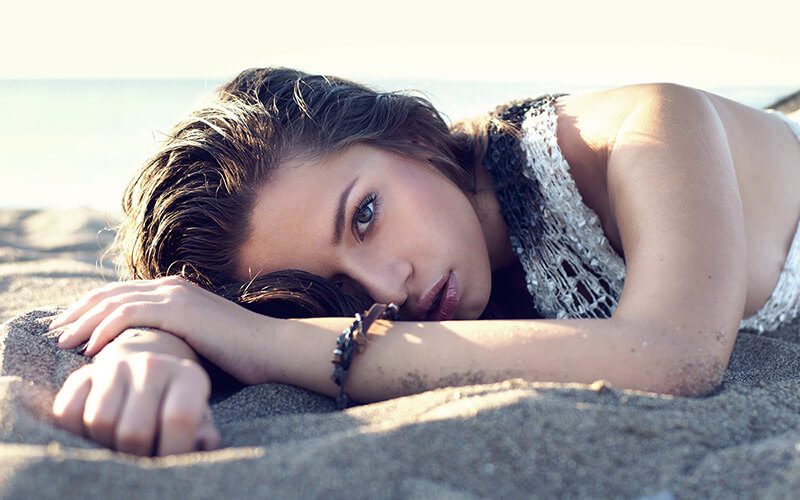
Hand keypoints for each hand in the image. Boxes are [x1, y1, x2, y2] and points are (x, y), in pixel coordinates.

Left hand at [51, 276, 275, 383]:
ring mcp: (175, 295)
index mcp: (175, 289)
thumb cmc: (241, 351)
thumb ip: (172, 335)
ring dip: (83, 321)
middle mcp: (171, 285)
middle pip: (109, 293)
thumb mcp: (199, 339)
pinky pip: (128, 315)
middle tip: (57, 332)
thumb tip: (145, 349)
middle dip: (78, 312)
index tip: (70, 328)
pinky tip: (92, 349)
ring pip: (113, 301)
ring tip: (64, 342)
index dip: (90, 308)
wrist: (272, 347)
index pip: (120, 293)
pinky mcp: (178, 310)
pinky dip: (104, 329)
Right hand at [52, 351, 220, 455]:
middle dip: (136, 456)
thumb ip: (203, 435)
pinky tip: (97, 436)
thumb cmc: (174, 409)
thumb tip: (200, 444)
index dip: (172, 450)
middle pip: (134, 429)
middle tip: (141, 458)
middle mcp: (152, 364)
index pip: (179, 418)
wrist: (145, 377)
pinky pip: (67, 413)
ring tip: (121, 447)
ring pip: (100, 422)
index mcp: (188, 376)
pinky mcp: (82, 375)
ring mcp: (115, 366)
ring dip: (106, 446)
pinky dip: (76, 434)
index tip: (168, 463)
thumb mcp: (198, 421)